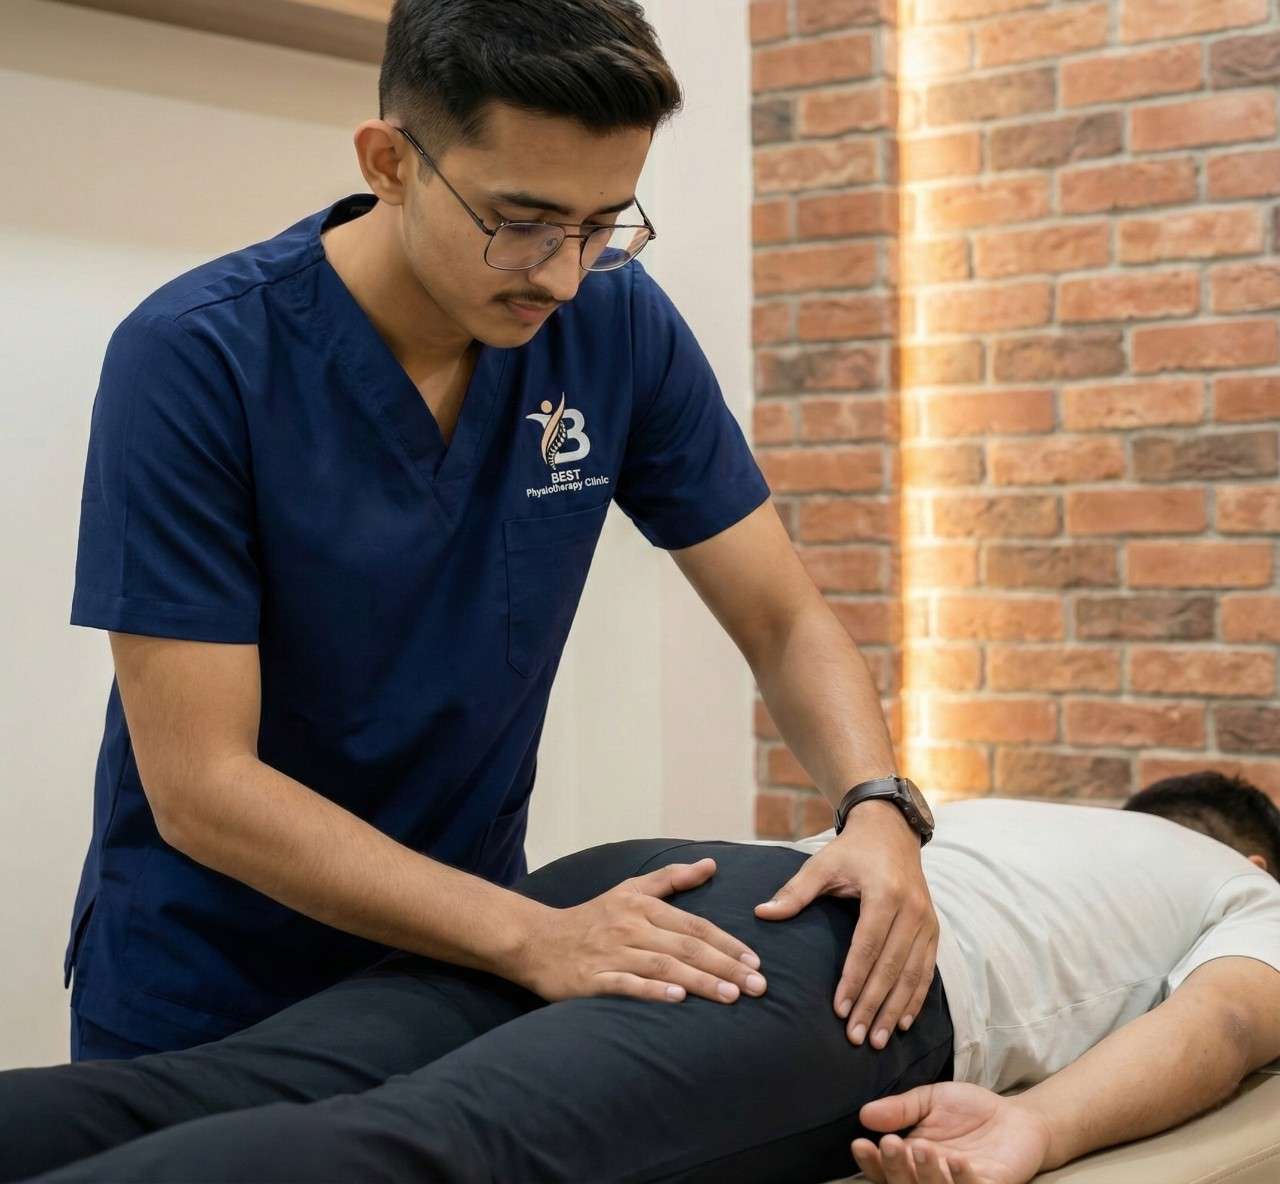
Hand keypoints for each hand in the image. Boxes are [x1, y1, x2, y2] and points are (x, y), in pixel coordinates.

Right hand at [510, 857, 767, 1006]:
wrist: (536, 940)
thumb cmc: (590, 918)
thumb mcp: (628, 889)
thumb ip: (671, 878)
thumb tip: (710, 864)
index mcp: (641, 906)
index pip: (694, 925)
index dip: (727, 943)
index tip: (756, 961)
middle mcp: (630, 927)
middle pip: (686, 946)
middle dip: (725, 967)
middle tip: (758, 986)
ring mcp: (611, 953)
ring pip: (664, 966)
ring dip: (700, 981)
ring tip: (731, 997)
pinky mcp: (592, 978)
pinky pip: (626, 984)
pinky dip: (652, 990)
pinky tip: (677, 998)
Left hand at [755, 800, 937, 1047]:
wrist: (891, 832)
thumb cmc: (851, 851)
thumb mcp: (822, 864)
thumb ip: (795, 891)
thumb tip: (762, 913)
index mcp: (884, 893)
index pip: (867, 946)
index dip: (854, 980)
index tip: (838, 1010)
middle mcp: (912, 909)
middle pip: (891, 966)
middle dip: (874, 1005)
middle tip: (856, 1037)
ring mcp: (927, 921)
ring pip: (912, 974)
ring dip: (896, 1011)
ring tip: (878, 1039)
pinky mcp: (934, 929)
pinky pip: (927, 970)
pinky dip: (915, 998)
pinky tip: (904, 1022)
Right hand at [850, 1081, 1052, 1183]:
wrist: (1015, 1116)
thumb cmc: (969, 1109)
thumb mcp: (930, 1099)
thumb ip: (901, 1108)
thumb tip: (864, 1113)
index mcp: (912, 1158)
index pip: (883, 1169)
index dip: (870, 1162)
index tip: (860, 1142)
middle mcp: (931, 1177)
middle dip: (893, 1168)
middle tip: (890, 1143)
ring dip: (925, 1175)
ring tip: (922, 1146)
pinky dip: (962, 1179)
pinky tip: (957, 1159)